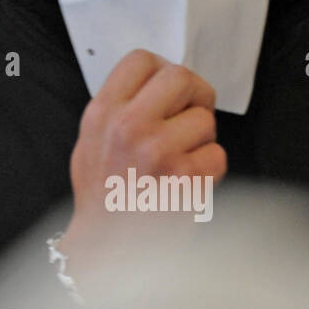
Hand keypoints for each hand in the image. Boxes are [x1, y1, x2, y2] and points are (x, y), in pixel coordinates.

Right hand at [57, 49, 225, 259]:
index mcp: (103, 112)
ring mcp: (158, 151)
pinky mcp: (185, 179)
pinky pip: (217, 155)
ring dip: (202, 140)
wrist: (107, 248)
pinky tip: (188, 184)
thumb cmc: (102, 198)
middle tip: (193, 113)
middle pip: (181, 77)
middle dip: (196, 95)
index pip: (141, 60)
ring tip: (181, 161)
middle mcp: (128, 126)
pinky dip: (209, 170)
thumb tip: (156, 86)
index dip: (162, 70)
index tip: (169, 90)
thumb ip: (118, 109)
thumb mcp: (90, 141)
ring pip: (205, 121)